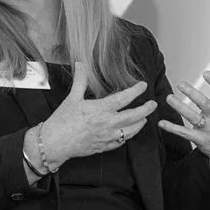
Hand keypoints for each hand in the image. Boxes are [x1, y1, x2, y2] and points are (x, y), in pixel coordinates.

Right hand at [35, 70, 154, 165]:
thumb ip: (80, 80)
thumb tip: (80, 63)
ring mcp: (107, 136)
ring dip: (140, 124)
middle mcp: (107, 123)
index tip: (143, 86)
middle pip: (133, 116)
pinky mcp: (104, 146)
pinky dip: (127, 136)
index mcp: (100, 109)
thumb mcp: (72, 98)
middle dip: (146, 110)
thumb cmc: (62, 120)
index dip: (136, 91)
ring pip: (130, 131)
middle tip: (153, 104)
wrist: (55, 143)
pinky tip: (128, 132)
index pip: (124, 98)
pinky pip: (121, 142)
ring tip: (144, 119)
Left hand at [158, 66, 209, 174]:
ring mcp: (207, 128)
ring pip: (193, 118)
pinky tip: (161, 123)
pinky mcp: (199, 139)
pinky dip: (172, 128)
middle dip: (193, 94)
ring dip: (180, 108)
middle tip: (179, 84)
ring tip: (168, 98)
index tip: (205, 73)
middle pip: (205, 104)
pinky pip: (184, 133)